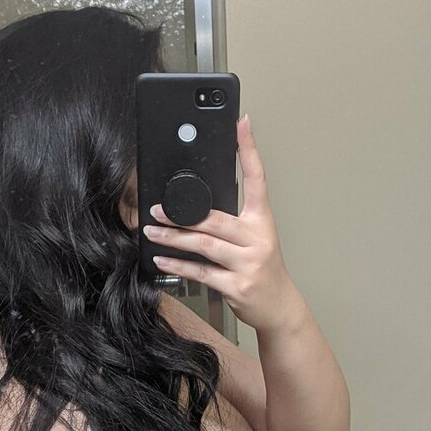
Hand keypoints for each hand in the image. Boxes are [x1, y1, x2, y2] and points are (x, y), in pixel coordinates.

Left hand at [143, 114, 300, 333]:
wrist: (279, 306)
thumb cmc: (263, 270)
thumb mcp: (256, 239)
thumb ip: (233, 222)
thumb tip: (197, 208)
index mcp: (262, 221)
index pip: (258, 179)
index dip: (249, 150)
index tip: (241, 123)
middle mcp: (257, 239)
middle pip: (216, 219)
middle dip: (182, 214)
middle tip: (157, 210)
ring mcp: (248, 263)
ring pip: (205, 245)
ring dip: (174, 239)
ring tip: (152, 233)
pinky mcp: (237, 286)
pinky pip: (202, 272)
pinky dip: (179, 265)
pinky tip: (162, 260)